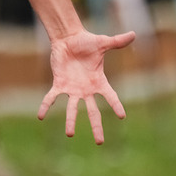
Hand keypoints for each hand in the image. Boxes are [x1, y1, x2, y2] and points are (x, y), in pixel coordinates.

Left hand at [38, 29, 135, 143]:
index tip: (122, 116)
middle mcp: (86, 90)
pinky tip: (41, 116)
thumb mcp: (103, 42)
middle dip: (96, 126)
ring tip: (70, 133)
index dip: (115, 105)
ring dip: (71, 121)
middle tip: (100, 142)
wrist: (69, 39)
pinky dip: (46, 105)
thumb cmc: (87, 42)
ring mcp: (73, 89)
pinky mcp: (59, 84)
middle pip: (93, 111)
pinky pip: (51, 97)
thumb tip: (134, 34)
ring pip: (72, 108)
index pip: (110, 96)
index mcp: (99, 82)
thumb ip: (117, 42)